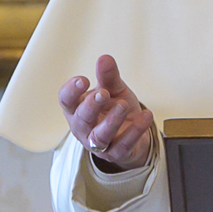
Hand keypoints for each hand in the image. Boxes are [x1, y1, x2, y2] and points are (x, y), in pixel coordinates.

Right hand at [59, 54, 155, 173]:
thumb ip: (108, 76)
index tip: (83, 79)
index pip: (66, 101)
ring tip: (123, 105)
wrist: (132, 131)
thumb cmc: (114, 107)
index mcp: (77, 109)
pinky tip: (146, 115)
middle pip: (81, 119)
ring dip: (112, 121)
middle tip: (103, 93)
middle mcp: (84, 128)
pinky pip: (124, 144)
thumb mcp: (113, 89)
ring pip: (100, 136)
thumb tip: (104, 58)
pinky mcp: (117, 152)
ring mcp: (99, 144)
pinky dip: (136, 130)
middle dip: (91, 106)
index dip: (71, 91)